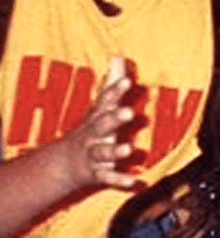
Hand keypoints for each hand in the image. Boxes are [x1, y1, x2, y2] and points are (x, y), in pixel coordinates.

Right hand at [64, 56, 137, 190]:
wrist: (65, 164)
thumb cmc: (92, 129)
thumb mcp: (101, 107)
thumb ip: (112, 83)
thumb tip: (118, 56)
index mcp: (98, 116)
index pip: (106, 101)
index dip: (115, 90)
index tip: (127, 81)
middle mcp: (94, 134)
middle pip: (102, 124)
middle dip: (114, 118)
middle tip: (129, 112)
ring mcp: (94, 154)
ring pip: (103, 152)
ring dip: (116, 150)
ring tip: (130, 149)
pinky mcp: (98, 173)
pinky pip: (108, 177)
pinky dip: (120, 180)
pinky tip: (135, 181)